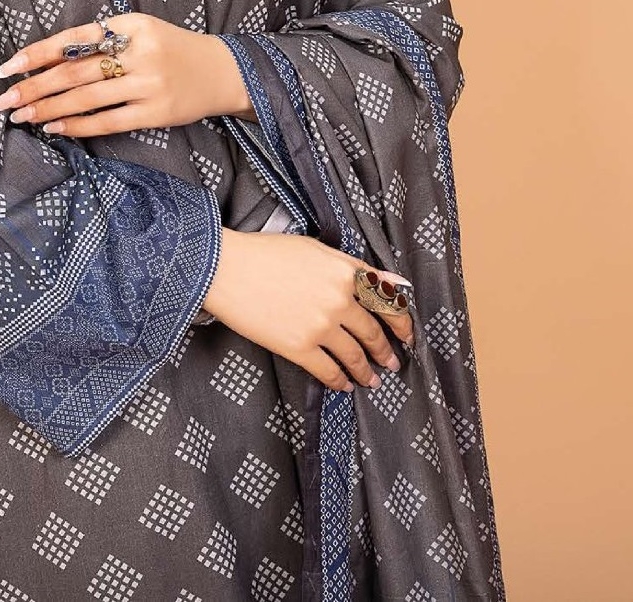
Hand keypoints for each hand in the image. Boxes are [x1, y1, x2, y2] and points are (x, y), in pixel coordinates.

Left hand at [0, 15, 252, 137]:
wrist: (222, 71)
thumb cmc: (171, 49)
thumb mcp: (140, 30)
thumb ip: (102, 40)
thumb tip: (47, 61)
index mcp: (131, 24)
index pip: (74, 38)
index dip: (38, 53)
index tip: (8, 67)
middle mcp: (139, 51)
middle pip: (75, 70)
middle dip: (34, 86)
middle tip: (4, 100)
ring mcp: (149, 83)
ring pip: (86, 97)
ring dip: (49, 109)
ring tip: (21, 116)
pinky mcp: (157, 112)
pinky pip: (108, 121)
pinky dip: (77, 126)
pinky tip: (54, 128)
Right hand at [203, 228, 415, 390]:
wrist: (226, 268)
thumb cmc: (266, 252)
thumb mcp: (315, 249)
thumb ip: (354, 267)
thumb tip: (393, 282)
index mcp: (344, 272)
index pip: (387, 301)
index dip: (401, 322)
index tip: (407, 335)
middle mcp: (339, 300)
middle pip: (373, 332)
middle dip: (385, 350)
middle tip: (391, 362)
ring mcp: (320, 326)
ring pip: (355, 356)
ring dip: (366, 371)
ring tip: (372, 380)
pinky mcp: (299, 348)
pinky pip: (329, 371)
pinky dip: (339, 381)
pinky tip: (342, 384)